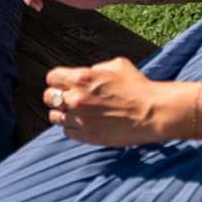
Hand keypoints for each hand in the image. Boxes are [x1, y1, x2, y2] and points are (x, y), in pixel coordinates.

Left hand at [44, 57, 163, 145]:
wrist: (152, 112)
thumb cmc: (138, 86)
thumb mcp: (116, 65)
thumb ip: (95, 69)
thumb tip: (86, 73)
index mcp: (81, 78)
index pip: (52, 78)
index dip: (58, 80)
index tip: (64, 85)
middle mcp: (76, 98)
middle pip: (49, 97)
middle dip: (57, 97)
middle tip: (68, 99)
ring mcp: (80, 118)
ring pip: (54, 117)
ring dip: (63, 114)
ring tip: (75, 113)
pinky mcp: (87, 136)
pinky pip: (67, 131)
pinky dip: (72, 127)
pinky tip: (84, 124)